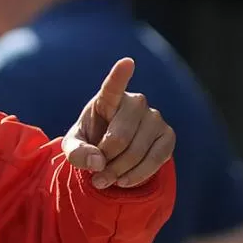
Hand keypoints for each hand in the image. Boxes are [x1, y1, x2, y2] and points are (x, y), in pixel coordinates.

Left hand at [62, 58, 174, 189]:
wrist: (112, 154)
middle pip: (119, 138)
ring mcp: (154, 117)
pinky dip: (137, 175)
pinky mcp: (168, 135)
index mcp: (107, 99)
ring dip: (119, 171)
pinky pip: (157, 159)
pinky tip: (124, 179)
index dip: (120, 75)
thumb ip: (76, 153)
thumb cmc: (90, 143)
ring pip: (137, 152)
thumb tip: (97, 162)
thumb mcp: (74, 147)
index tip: (127, 62)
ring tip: (106, 178)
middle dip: (105, 160)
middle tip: (96, 172)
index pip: (112, 86)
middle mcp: (135, 102)